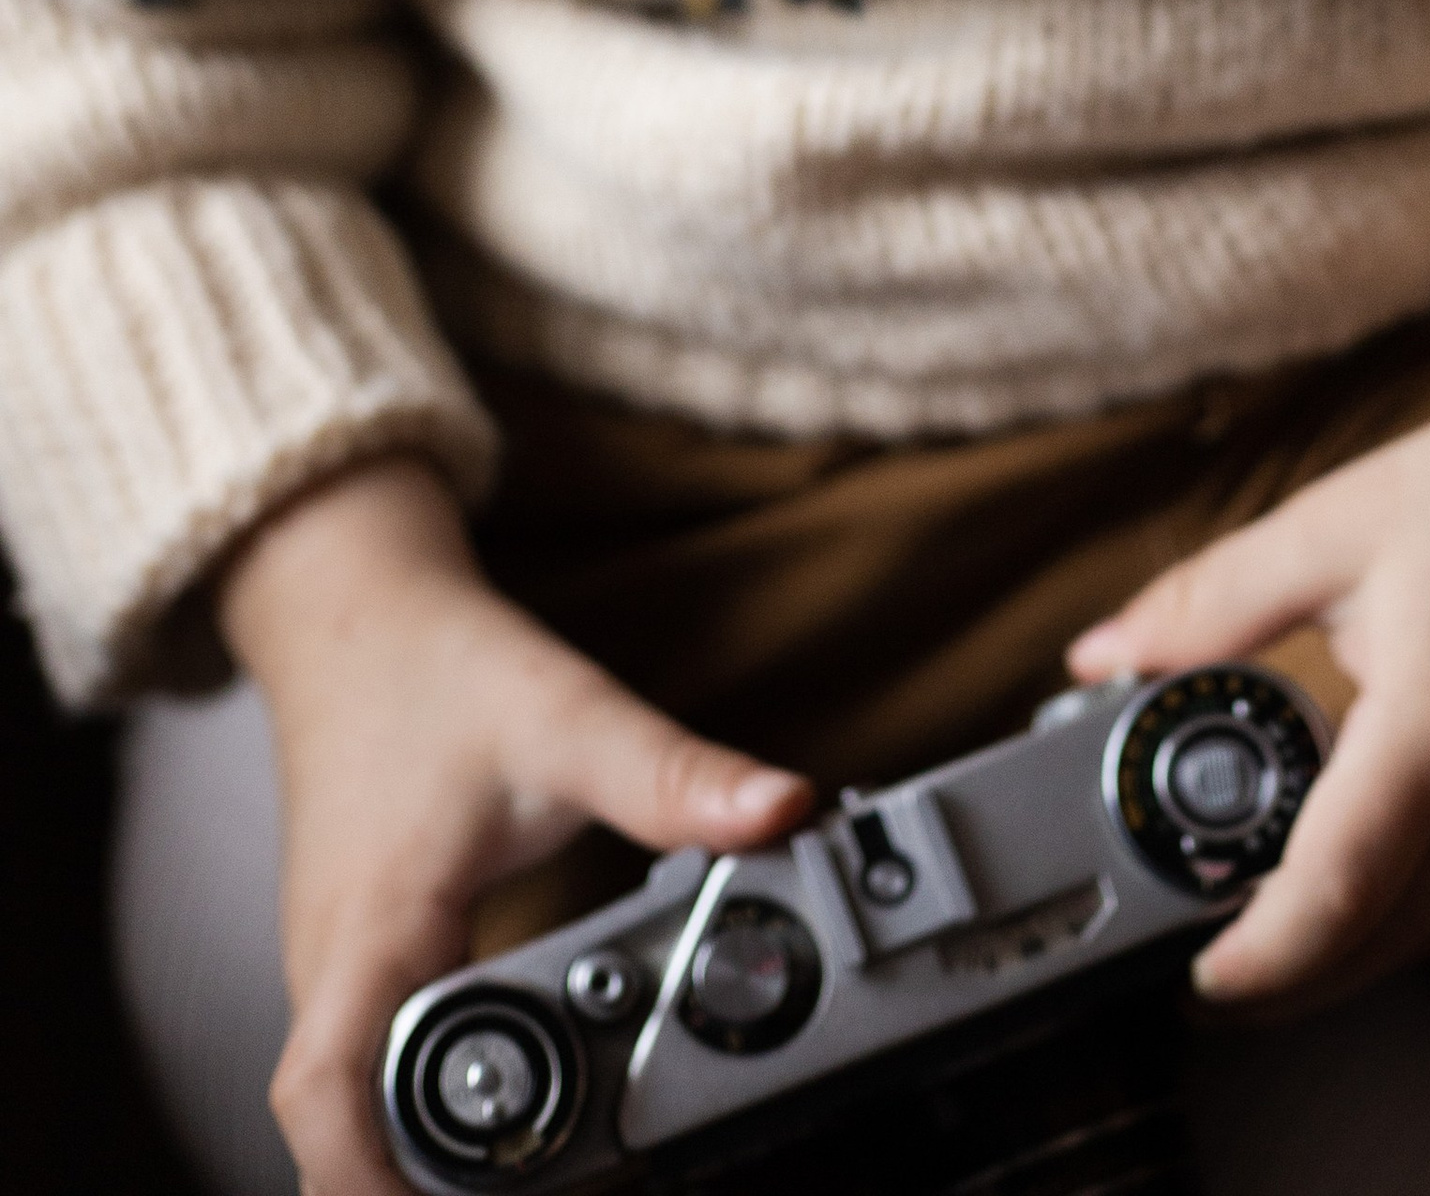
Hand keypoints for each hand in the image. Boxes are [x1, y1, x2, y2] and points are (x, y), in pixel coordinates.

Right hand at [219, 454, 811, 1195]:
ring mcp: (336, 973)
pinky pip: (373, 1067)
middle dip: (426, 1190)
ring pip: (356, 1106)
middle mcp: (333, 969)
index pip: (323, 1096)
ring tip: (560, 1169)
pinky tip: (517, 1106)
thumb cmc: (433, 666)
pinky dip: (434, 1104)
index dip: (369, 1182)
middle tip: (568, 1186)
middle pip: (343, 1131)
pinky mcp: (358, 964)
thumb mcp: (567, 715)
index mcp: (372, 927)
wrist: (349, 613)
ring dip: (435, 1154)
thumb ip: (673, 776)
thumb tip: (784, 810)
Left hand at [1071, 235, 1429, 1009]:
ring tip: (1262, 940)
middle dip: (1291, 978)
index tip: (1192, 976)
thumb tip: (1098, 656)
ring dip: (1353, 953)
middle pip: (1387, 939)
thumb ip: (1208, 605)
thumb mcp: (1335, 524)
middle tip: (1202, 976)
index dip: (1260, 958)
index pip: (1339, 890)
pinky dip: (1416, 912)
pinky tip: (1362, 885)